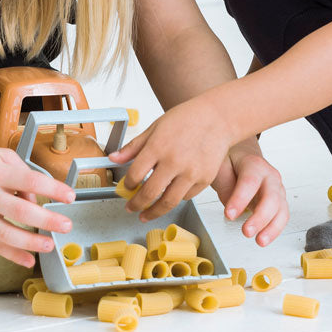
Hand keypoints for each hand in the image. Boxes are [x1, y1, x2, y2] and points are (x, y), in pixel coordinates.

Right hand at [0, 142, 76, 268]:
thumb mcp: (2, 157)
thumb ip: (23, 174)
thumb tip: (36, 199)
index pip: (31, 182)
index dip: (54, 190)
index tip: (71, 197)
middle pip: (21, 212)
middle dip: (48, 220)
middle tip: (66, 225)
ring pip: (7, 234)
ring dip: (32, 243)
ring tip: (50, 245)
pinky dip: (12, 255)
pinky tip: (29, 260)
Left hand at [108, 97, 234, 222]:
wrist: (218, 117)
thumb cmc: (187, 118)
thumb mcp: (155, 127)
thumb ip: (133, 146)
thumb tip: (113, 159)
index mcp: (158, 147)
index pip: (135, 175)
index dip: (127, 185)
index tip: (126, 187)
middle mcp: (174, 161)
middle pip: (149, 194)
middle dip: (136, 205)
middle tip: (131, 208)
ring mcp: (191, 172)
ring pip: (168, 202)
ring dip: (154, 212)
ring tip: (147, 214)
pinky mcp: (205, 179)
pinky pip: (186, 196)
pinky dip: (176, 199)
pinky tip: (170, 196)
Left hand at [211, 138, 287, 246]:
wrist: (244, 154)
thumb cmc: (232, 161)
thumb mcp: (221, 166)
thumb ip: (224, 184)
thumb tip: (231, 205)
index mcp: (254, 164)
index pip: (250, 182)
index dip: (240, 199)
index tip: (229, 214)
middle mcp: (270, 176)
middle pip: (271, 197)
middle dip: (260, 217)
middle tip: (246, 231)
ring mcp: (277, 188)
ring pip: (281, 208)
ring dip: (272, 227)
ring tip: (259, 241)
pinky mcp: (278, 201)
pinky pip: (282, 216)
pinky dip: (275, 229)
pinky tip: (264, 238)